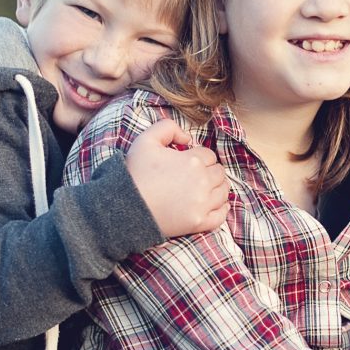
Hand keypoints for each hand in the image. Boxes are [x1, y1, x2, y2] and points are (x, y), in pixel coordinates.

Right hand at [126, 119, 229, 237]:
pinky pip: (221, 215)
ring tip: (205, 188)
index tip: (188, 163)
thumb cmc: (135, 173)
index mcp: (193, 160)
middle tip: (196, 175)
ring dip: (218, 187)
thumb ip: (168, 127)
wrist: (125, 206)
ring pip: (224, 191)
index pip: (210, 155)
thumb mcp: (146, 140)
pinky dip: (222, 208)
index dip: (200, 157)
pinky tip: (215, 205)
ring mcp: (202, 204)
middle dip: (210, 171)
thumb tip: (188, 138)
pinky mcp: (199, 222)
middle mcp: (202, 182)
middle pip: (219, 172)